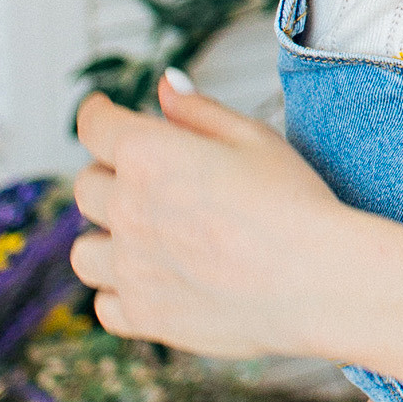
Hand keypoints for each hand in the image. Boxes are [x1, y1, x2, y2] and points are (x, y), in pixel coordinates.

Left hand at [71, 74, 350, 360]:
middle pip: (87, 185)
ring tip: (147, 236)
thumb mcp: (253, 137)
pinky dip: (121, 290)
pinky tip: (155, 278)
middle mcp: (128, 210)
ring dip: (108, 237)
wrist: (318, 281)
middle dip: (111, 174)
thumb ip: (198, 110)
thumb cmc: (294, 203)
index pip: (93, 126)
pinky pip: (104, 303)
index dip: (98, 113)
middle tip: (149, 179)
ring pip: (84, 251)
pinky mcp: (143, 316)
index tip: (103, 113)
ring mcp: (130, 268)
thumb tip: (164, 86)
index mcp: (148, 155)